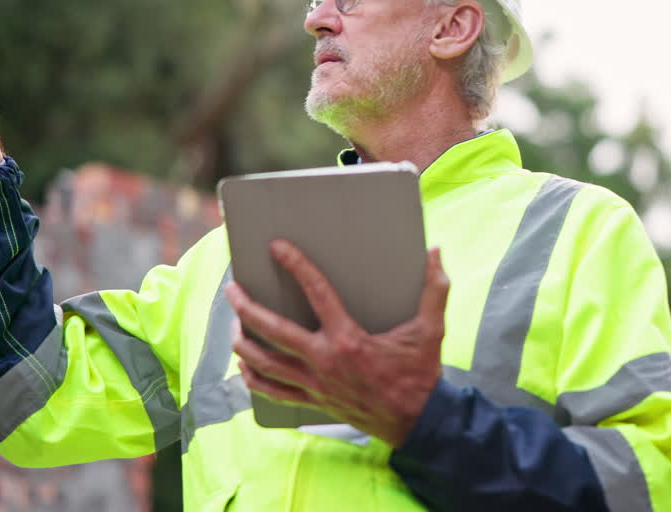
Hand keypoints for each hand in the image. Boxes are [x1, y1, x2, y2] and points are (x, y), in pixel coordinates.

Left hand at [225, 240, 449, 446]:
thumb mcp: (432, 329)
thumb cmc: (421, 373)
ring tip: (233, 322)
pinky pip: (274, 392)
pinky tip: (244, 365)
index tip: (277, 248)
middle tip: (232, 288)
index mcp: (349, 339)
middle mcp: (325, 360)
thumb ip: (435, 289)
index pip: (317, 293)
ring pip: (266, 363)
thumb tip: (437, 252)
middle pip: (273, 331)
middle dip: (247, 308)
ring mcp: (316, 384)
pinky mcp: (314, 401)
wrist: (417, 422)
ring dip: (243, 342)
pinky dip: (254, 379)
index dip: (296, 266)